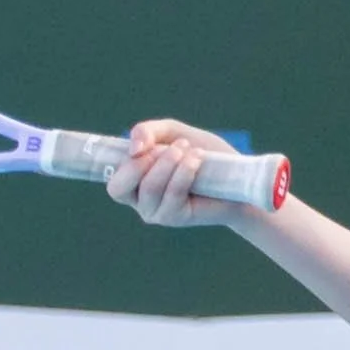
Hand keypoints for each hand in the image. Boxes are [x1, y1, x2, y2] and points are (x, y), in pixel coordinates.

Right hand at [104, 118, 251, 227]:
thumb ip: (148, 132)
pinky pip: (172, 194)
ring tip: (190, 150)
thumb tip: (134, 147)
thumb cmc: (202, 155)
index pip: (112, 178)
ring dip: (170, 162)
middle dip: (143, 163)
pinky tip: (197, 161)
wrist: (237, 177)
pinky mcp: (176, 218)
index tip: (147, 145)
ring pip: (149, 187)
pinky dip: (184, 172)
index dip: (125, 161)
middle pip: (119, 188)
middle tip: (173, 148)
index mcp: (133, 181)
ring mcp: (156, 212)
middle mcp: (140, 200)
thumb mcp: (173, 133)